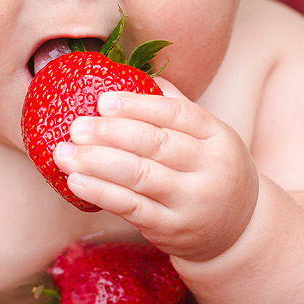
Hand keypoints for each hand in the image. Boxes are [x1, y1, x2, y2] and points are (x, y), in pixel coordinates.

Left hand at [53, 79, 261, 263]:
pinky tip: (77, 181)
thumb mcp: (211, 138)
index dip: (138, 105)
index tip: (102, 100)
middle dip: (110, 133)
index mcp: (218, 137)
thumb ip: (177, 109)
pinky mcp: (172, 229)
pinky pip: (132, 208)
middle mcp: (209, 169)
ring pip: (140, 176)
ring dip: (97, 162)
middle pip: (156, 144)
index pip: (178, 114)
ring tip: (64, 153)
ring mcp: (191, 201)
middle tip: (76, 126)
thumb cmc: (214, 172)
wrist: (239, 228)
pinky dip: (102, 193)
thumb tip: (138, 75)